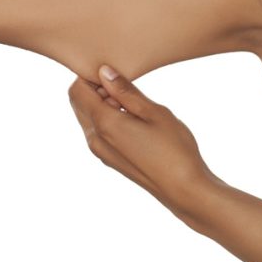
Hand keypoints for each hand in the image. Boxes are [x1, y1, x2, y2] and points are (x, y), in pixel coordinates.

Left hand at [68, 65, 218, 220]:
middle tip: (128, 88)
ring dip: (103, 104)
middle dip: (95, 89)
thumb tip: (103, 71)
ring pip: (88, 117)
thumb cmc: (174, 149)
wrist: (183, 189)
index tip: (117, 73)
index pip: (77, 90)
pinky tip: (135, 121)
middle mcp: (95, 139)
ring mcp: (101, 152)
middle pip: (78, 102)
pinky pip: (98, 131)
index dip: (92, 76)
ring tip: (135, 106)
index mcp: (103, 124)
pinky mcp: (110, 160)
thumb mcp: (154, 112)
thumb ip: (126, 91)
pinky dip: (108, 119)